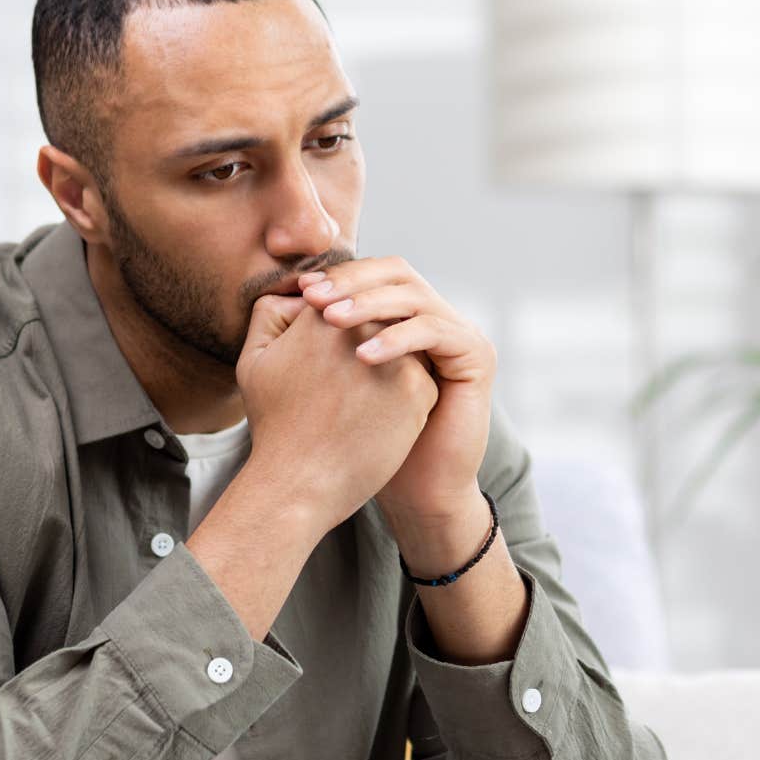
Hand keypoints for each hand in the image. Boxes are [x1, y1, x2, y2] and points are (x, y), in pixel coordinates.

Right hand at [235, 294, 438, 532]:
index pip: (350, 299)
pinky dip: (407, 397)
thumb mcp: (254, 360)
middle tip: (353, 384)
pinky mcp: (419, 388)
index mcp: (324, 313)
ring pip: (405, 347)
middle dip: (372, 343)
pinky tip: (381, 421)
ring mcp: (396, 356)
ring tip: (365, 401)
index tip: (334, 360)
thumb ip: (270, 313)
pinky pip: (423, 379)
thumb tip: (299, 291)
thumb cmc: (275, 426)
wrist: (300, 483)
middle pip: (381, 320)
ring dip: (395, 365)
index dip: (343, 325)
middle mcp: (364, 326)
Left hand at [298, 258, 495, 523]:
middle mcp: (435, 316)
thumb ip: (317, 337)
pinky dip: (397, 338)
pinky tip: (362, 357)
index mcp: (405, 317)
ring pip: (414, 296)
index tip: (299, 289)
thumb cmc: (368, 441)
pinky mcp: (476, 355)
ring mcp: (459, 332)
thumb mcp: (336, 380)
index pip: (373, 274)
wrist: (415, 487)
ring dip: (369, 304)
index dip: (338, 276)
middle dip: (352, 281)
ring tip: (330, 320)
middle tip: (314, 298)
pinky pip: (435, 331)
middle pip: (397, 271)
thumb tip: (283, 295)